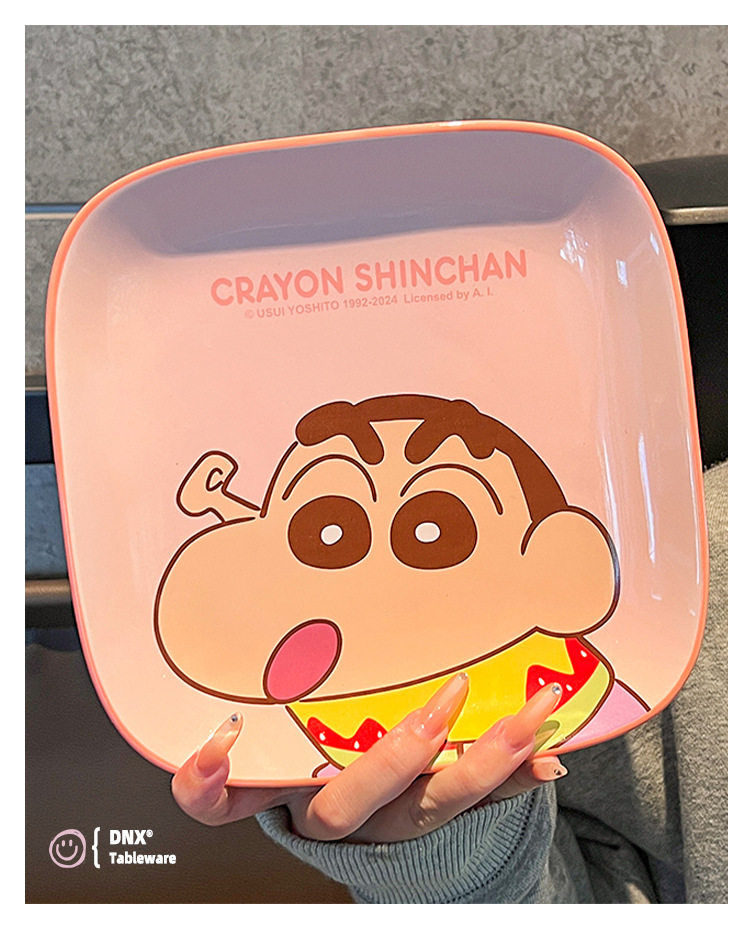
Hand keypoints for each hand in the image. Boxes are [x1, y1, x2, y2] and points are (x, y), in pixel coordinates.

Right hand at [171, 676, 566, 843]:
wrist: (363, 816)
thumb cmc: (311, 750)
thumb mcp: (280, 730)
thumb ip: (258, 715)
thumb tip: (228, 719)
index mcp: (274, 787)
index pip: (216, 802)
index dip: (210, 781)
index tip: (226, 737)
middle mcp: (325, 810)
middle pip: (343, 807)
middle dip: (393, 760)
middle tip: (437, 709)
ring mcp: (384, 821)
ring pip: (424, 808)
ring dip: (480, 762)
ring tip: (527, 722)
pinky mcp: (430, 820)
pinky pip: (474, 807)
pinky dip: (514, 779)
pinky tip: (547, 757)